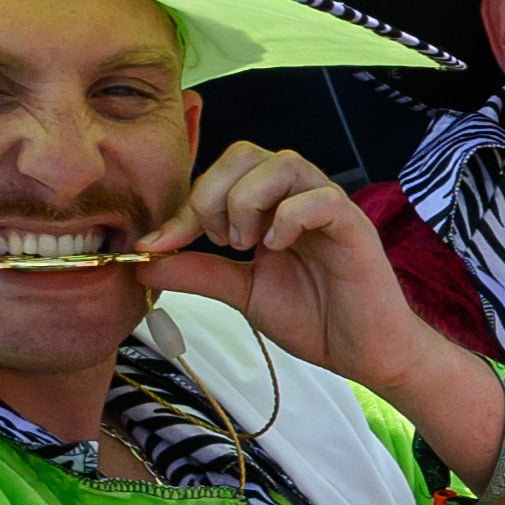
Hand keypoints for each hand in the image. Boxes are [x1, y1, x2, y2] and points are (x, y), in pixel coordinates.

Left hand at [151, 139, 422, 381]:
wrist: (363, 352)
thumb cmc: (314, 317)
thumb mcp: (241, 292)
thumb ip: (197, 273)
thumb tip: (141, 262)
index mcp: (270, 206)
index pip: (219, 175)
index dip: (184, 206)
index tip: (159, 244)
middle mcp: (298, 196)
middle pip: (246, 153)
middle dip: (214, 193)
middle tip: (218, 240)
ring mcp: (328, 207)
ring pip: (282, 163)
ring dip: (249, 200)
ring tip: (248, 245)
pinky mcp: (353, 227)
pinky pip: (320, 198)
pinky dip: (289, 217)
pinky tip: (278, 248)